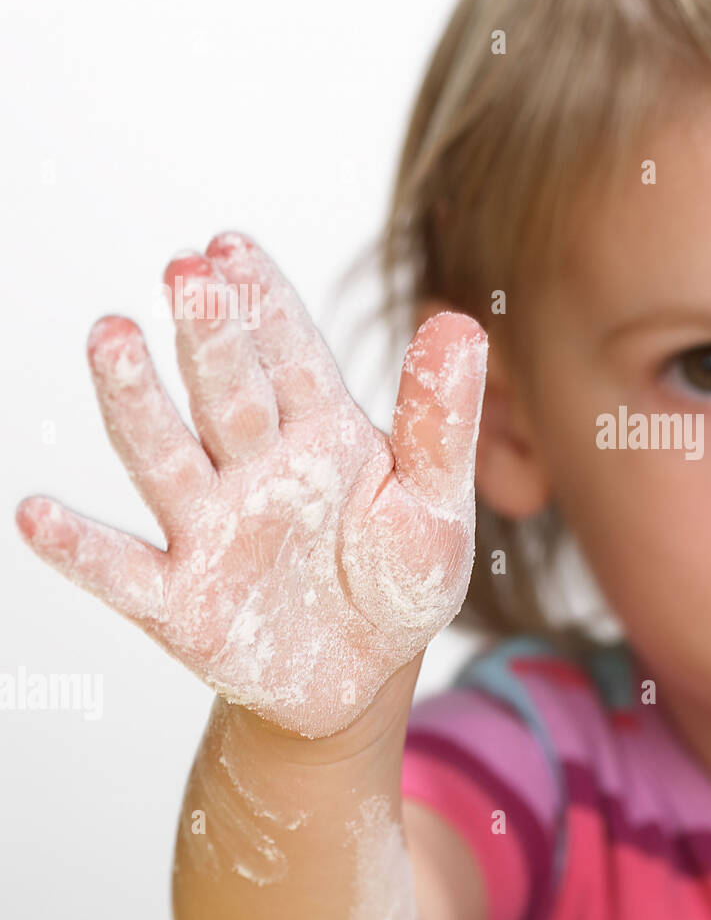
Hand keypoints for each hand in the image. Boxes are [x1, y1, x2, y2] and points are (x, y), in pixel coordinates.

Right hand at [15, 231, 486, 737]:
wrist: (365, 673)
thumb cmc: (399, 576)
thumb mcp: (436, 501)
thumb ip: (442, 421)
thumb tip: (459, 321)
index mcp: (319, 432)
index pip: (288, 352)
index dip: (262, 300)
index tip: (230, 246)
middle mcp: (254, 467)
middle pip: (225, 392)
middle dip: (208, 333)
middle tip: (185, 272)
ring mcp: (209, 529)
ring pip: (166, 457)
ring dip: (137, 402)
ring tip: (110, 336)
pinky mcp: (177, 601)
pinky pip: (123, 571)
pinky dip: (81, 549)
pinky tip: (37, 514)